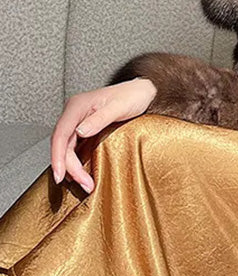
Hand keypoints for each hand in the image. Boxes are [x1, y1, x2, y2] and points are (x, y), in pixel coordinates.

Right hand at [50, 78, 156, 192]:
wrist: (143, 91)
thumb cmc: (132, 96)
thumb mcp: (118, 107)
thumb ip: (99, 119)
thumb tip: (80, 132)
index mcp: (77, 106)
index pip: (60, 134)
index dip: (57, 156)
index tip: (61, 175)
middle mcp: (74, 113)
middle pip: (62, 144)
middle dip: (69, 167)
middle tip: (84, 184)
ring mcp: (78, 121)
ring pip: (66, 147)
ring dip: (73, 167)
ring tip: (85, 183)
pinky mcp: (84, 128)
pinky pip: (74, 147)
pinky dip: (76, 161)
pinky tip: (81, 172)